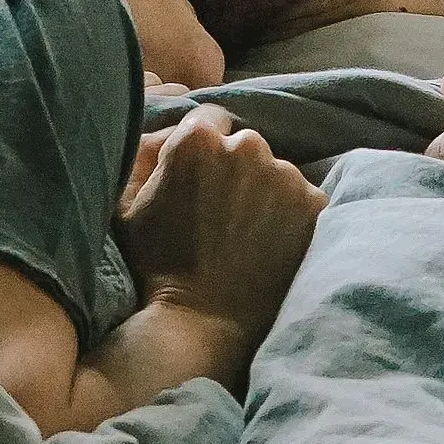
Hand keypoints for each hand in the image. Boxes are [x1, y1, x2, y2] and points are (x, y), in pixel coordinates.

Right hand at [117, 110, 323, 339]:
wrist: (203, 323)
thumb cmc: (157, 266)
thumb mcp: (128, 205)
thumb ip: (144, 155)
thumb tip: (165, 133)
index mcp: (198, 139)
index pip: (209, 120)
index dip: (203, 150)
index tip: (202, 179)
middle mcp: (248, 146)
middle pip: (245, 145)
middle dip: (235, 170)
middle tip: (223, 212)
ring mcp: (286, 175)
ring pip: (276, 172)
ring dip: (265, 192)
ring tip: (248, 234)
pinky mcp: (314, 205)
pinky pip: (303, 200)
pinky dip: (292, 216)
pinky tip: (272, 245)